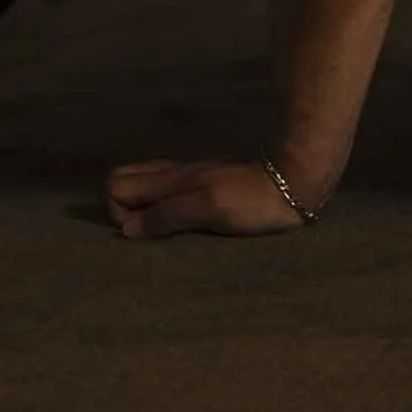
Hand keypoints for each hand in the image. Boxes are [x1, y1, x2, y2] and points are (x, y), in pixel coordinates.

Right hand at [104, 152, 316, 239]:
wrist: (294, 184)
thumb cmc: (252, 199)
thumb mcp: (209, 208)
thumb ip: (168, 215)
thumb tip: (126, 229)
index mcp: (171, 180)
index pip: (116, 183)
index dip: (117, 210)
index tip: (140, 229)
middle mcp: (175, 177)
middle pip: (125, 182)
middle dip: (122, 209)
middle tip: (147, 232)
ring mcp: (189, 181)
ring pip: (146, 189)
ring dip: (142, 211)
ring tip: (161, 234)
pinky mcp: (206, 190)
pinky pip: (168, 196)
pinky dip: (162, 210)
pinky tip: (179, 227)